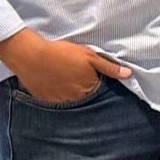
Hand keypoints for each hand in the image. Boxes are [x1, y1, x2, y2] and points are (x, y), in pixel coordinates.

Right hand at [0, 32, 128, 104]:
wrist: (31, 56)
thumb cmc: (62, 53)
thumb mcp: (89, 56)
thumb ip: (109, 67)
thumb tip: (128, 74)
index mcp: (89, 89)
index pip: (101, 94)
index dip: (99, 86)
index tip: (96, 80)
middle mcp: (76, 100)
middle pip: (87, 101)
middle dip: (88, 94)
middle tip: (78, 80)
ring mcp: (61, 103)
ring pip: (73, 104)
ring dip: (74, 97)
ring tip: (67, 84)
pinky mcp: (47, 102)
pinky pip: (58, 105)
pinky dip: (60, 99)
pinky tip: (57, 88)